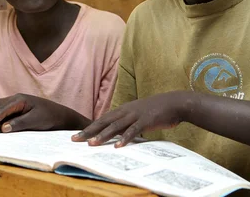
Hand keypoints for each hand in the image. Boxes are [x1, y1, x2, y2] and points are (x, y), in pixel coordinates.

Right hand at [0, 93, 90, 132]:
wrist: (60, 116)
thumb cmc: (50, 117)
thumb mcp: (35, 121)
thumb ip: (19, 124)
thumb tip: (2, 128)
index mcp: (18, 99)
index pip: (0, 108)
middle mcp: (13, 100)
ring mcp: (13, 105)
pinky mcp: (14, 111)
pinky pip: (0, 115)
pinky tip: (1, 130)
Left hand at [72, 91, 188, 147]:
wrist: (174, 102)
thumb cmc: (157, 110)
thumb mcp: (138, 114)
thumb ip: (128, 121)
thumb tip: (118, 133)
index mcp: (123, 109)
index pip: (102, 119)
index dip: (89, 127)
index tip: (77, 135)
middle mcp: (126, 111)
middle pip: (103, 122)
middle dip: (88, 131)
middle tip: (74, 139)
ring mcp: (135, 115)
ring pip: (115, 127)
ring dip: (102, 136)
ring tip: (91, 144)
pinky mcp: (146, 121)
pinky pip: (133, 131)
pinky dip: (125, 138)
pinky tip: (118, 146)